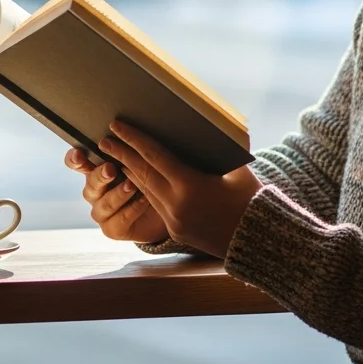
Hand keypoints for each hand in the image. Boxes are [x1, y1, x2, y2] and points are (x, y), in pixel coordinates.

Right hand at [64, 147, 169, 244]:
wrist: (165, 211)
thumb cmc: (149, 179)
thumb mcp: (139, 162)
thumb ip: (127, 151)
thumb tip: (124, 131)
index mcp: (96, 170)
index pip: (76, 163)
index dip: (74, 159)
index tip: (79, 155)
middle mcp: (95, 191)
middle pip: (90, 184)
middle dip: (100, 175)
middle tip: (110, 168)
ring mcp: (101, 212)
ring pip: (103, 204)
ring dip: (118, 194)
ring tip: (132, 185)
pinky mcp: (112, 229)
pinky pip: (118, 221)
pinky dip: (132, 210)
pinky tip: (144, 201)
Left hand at [99, 120, 261, 258]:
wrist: (258, 242)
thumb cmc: (251, 199)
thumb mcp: (238, 169)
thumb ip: (223, 147)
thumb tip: (220, 121)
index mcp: (189, 185)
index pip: (154, 155)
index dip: (134, 138)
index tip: (117, 125)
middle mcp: (176, 204)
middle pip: (142, 172)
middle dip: (122, 153)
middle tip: (104, 139)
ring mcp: (173, 220)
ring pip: (145, 189)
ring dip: (129, 171)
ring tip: (115, 155)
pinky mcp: (176, 230)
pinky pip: (155, 204)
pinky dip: (144, 188)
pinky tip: (136, 178)